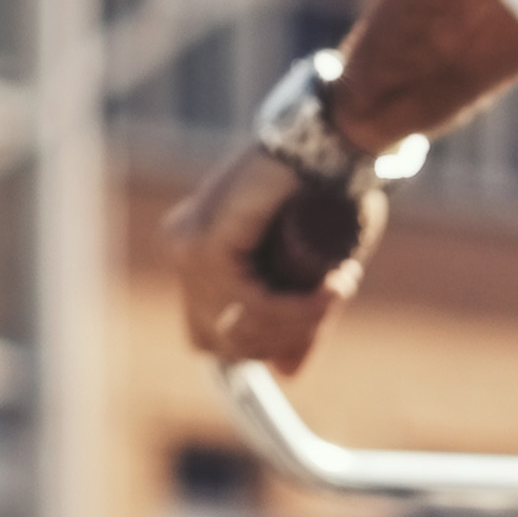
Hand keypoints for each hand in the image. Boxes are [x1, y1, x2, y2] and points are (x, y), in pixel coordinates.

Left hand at [165, 151, 377, 367]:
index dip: (263, 348)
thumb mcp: (306, 275)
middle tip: (327, 302)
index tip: (311, 330)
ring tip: (335, 288)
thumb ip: (293, 324)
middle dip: (279, 337)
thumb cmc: (327, 195)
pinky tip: (326, 289)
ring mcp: (190, 245)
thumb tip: (286, 374)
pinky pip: (251, 303)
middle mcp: (181, 247)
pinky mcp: (210, 240)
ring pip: (237, 328)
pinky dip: (293, 307)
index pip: (209, 337)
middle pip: (219, 341)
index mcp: (191, 251)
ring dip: (295, 322)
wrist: (334, 142)